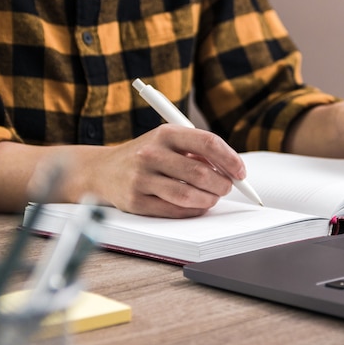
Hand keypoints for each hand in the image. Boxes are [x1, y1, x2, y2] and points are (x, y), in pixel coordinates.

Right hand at [84, 124, 245, 217]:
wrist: (102, 170)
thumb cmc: (146, 156)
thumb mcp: (167, 142)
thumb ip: (197, 150)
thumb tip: (231, 169)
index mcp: (165, 133)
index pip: (208, 142)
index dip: (230, 159)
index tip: (241, 172)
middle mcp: (151, 153)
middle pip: (201, 172)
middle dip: (222, 184)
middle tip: (227, 188)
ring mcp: (141, 178)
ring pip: (188, 195)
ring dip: (209, 199)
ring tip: (213, 198)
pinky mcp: (135, 201)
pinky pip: (173, 210)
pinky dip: (192, 211)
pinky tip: (197, 206)